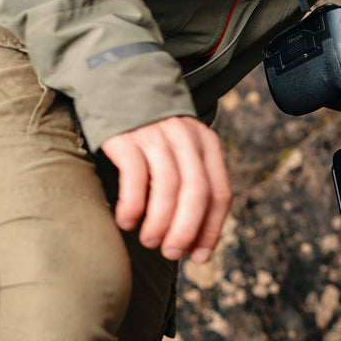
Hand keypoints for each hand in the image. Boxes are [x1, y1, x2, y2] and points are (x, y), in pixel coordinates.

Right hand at [101, 115, 231, 262]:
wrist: (119, 84)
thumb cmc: (152, 133)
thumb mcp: (182, 150)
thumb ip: (191, 185)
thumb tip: (193, 244)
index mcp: (207, 144)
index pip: (220, 193)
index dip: (212, 229)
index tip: (199, 256)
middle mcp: (186, 138)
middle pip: (197, 191)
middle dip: (187, 229)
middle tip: (172, 253)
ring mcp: (156, 135)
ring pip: (168, 185)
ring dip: (160, 221)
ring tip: (149, 241)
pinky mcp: (127, 136)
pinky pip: (134, 175)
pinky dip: (133, 204)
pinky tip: (126, 222)